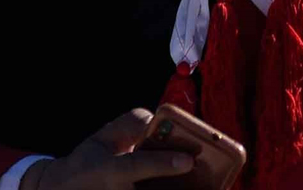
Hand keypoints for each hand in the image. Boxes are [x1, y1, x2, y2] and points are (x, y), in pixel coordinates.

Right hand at [21, 109, 194, 189]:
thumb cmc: (89, 162)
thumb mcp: (102, 138)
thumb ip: (129, 124)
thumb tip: (157, 120)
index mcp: (108, 170)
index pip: (137, 166)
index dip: (163, 163)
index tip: (189, 160)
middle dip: (183, 189)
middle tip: (212, 182)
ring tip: (210, 186)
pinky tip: (192, 188)